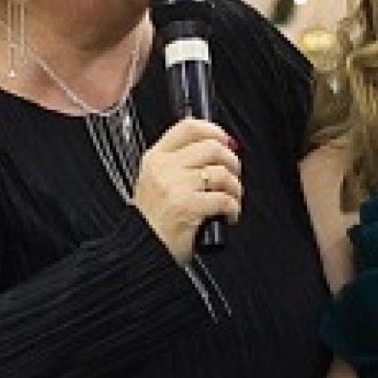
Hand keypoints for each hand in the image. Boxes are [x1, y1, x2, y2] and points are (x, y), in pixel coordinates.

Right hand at [134, 117, 241, 263]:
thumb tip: (219, 146)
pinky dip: (233, 208)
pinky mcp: (188, 207)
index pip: (188, 127)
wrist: (142, 250)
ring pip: (222, 173)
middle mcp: (164, 168)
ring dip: (235, 188)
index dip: (214, 130)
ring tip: (231, 199)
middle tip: (232, 176)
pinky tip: (228, 215)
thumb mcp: (157, 181)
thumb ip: (181, 162)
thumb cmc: (154, 220)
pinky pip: (225, 199)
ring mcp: (176, 187)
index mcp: (156, 158)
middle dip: (232, 162)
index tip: (225, 141)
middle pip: (212, 148)